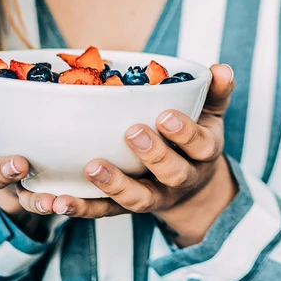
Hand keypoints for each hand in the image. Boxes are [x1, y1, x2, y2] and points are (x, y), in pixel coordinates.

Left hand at [16, 64, 237, 246]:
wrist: (192, 190)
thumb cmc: (194, 141)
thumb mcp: (211, 115)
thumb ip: (216, 92)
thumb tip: (221, 68)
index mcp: (203, 154)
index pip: (200, 145)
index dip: (185, 133)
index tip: (166, 115)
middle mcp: (181, 180)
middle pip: (172, 173)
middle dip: (153, 154)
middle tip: (132, 132)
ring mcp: (154, 197)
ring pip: (138, 199)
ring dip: (115, 185)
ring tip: (93, 167)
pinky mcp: (126, 209)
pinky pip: (105, 212)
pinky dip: (83, 208)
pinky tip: (60, 200)